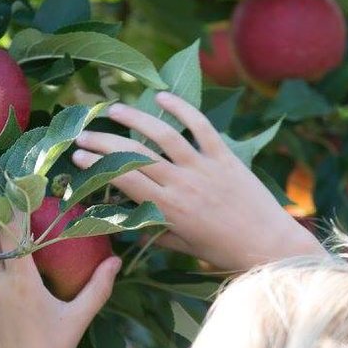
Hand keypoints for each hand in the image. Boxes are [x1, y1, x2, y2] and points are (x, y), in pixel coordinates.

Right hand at [71, 92, 325, 272]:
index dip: (96, 164)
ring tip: (114, 110)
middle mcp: (181, 184)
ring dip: (134, 118)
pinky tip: (162, 96)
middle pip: (133, 154)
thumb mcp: (183, 246)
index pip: (123, 179)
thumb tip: (129, 223)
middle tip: (83, 134)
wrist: (269, 246)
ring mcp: (203, 167)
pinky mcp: (225, 156)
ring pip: (162, 134)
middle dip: (103, 141)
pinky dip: (181, 108)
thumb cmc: (225, 251)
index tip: (78, 156)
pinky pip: (200, 126)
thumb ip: (155, 231)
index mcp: (167, 209)